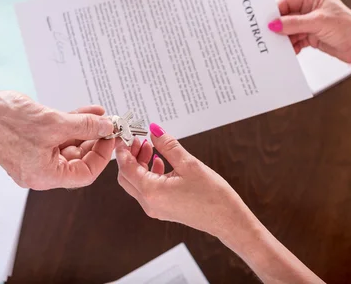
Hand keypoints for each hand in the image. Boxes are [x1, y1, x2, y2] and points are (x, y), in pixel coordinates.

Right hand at [0, 91, 114, 189]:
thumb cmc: (9, 122)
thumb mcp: (55, 123)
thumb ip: (85, 126)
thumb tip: (106, 127)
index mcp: (45, 176)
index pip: (84, 174)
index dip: (101, 157)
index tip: (110, 138)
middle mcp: (40, 172)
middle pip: (77, 160)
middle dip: (95, 140)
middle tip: (108, 125)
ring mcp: (35, 158)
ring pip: (69, 146)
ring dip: (85, 130)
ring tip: (99, 115)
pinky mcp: (31, 143)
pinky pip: (57, 138)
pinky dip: (71, 126)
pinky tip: (86, 113)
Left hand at [115, 123, 257, 242]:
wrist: (227, 220)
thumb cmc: (211, 195)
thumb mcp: (189, 164)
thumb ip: (168, 146)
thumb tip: (154, 130)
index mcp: (152, 191)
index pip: (126, 167)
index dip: (123, 149)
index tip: (126, 135)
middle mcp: (149, 203)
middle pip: (126, 176)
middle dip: (129, 156)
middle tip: (138, 139)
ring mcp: (155, 208)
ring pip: (136, 182)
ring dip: (139, 163)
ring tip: (150, 147)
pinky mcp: (163, 209)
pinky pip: (147, 189)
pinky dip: (148, 173)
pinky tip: (159, 161)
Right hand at [268, 0, 350, 63]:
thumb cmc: (350, 28)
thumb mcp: (318, 23)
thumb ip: (294, 24)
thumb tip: (274, 25)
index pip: (288, 2)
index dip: (276, 12)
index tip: (265, 23)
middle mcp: (311, 7)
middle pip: (286, 16)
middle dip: (279, 27)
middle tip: (268, 36)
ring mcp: (310, 22)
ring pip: (290, 30)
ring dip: (285, 39)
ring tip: (278, 47)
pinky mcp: (311, 35)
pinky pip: (295, 40)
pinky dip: (291, 46)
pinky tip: (289, 51)